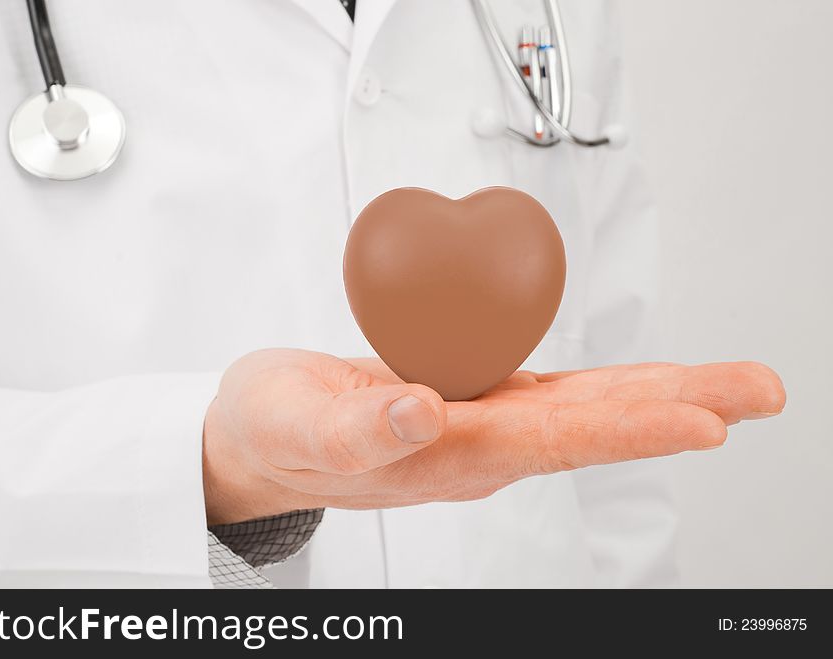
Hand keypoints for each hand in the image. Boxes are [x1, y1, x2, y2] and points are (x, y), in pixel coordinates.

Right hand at [202, 349, 784, 523]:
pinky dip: (608, 384)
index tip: (702, 422)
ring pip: (584, 406)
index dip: (627, 431)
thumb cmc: (275, 432)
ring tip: (729, 386)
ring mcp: (481, 421)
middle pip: (592, 424)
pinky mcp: (472, 396)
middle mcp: (479, 442)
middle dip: (679, 407)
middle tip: (760, 391)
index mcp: (445, 454)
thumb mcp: (297, 428)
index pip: (551, 442)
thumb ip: (357, 431)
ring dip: (659, 394)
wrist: (263, 437)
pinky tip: (644, 381)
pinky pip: (553, 389)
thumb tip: (422, 414)